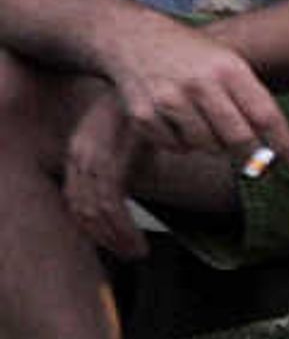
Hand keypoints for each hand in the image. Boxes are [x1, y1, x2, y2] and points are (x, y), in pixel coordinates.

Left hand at [60, 90, 147, 256]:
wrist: (164, 83)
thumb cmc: (153, 115)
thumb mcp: (132, 144)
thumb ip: (125, 167)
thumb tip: (126, 200)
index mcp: (80, 152)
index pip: (75, 201)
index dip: (94, 229)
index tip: (118, 245)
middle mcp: (81, 154)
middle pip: (80, 208)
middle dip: (104, 238)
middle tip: (131, 254)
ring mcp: (96, 155)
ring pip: (94, 210)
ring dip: (115, 238)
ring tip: (137, 252)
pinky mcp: (116, 156)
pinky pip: (110, 203)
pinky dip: (122, 229)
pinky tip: (141, 241)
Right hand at [97, 23, 288, 172]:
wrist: (132, 37)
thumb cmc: (190, 54)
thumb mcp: (227, 61)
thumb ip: (249, 97)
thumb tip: (274, 143)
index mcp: (228, 68)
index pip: (264, 114)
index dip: (282, 142)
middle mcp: (199, 84)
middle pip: (238, 138)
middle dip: (251, 155)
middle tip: (256, 162)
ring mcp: (169, 100)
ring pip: (207, 147)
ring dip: (215, 147)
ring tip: (209, 126)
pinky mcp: (144, 115)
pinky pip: (177, 148)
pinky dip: (184, 144)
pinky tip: (180, 122)